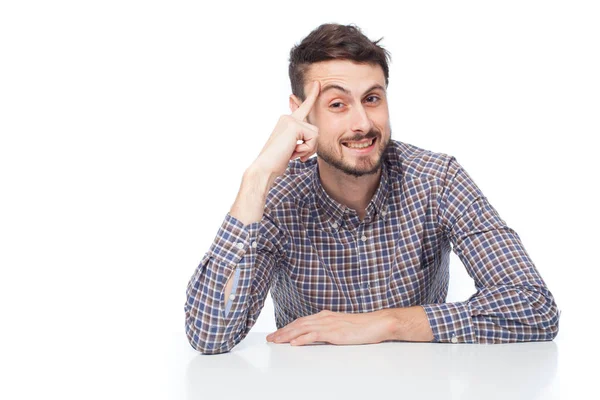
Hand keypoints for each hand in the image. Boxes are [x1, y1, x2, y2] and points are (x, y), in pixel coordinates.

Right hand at [252, 81, 320, 177]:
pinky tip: (293, 152)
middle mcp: (288, 118)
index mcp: (286, 121)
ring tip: (292, 153)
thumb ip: (301, 138)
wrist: (264, 167)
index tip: (317, 83)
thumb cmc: (276, 161)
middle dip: (310, 146)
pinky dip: (306, 149)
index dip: (311, 96)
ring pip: (315, 134)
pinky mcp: (295, 126)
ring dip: (308, 149)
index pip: (302, 107)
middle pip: (314, 130)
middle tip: (294, 154)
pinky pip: (313, 138)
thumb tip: (312, 132)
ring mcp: (291, 120)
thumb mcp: (291, 147)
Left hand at [265, 310, 391, 345]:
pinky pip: (314, 335)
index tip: (277, 333)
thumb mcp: (341, 327)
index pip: (301, 321)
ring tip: (276, 341)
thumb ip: (328, 329)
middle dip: (282, 331)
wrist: (376, 323)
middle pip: (298, 324)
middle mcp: (324, 317)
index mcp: (325, 315)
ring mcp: (328, 324)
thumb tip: (317, 336)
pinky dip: (302, 339)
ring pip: (302, 329)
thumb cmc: (362, 327)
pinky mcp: (334, 332)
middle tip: (270, 338)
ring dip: (287, 335)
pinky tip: (294, 343)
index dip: (288, 327)